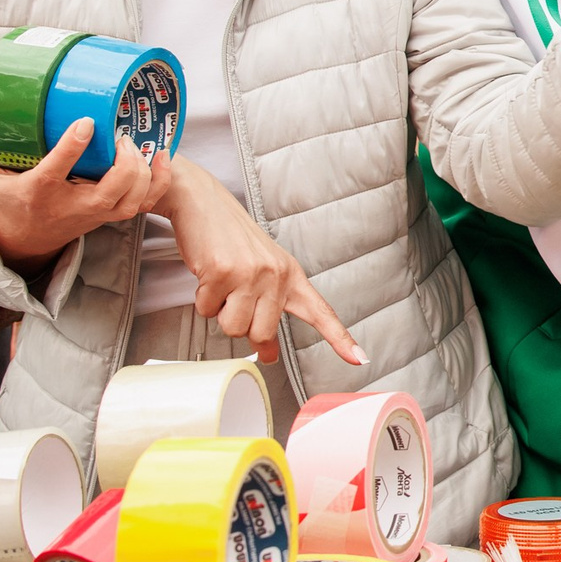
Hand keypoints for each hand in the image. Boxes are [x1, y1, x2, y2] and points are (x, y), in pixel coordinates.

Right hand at [0, 119, 173, 269]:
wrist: (26, 236)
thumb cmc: (9, 196)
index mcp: (40, 190)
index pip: (58, 169)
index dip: (73, 145)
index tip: (86, 122)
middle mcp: (73, 205)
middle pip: (109, 191)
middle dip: (123, 163)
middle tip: (119, 137)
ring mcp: (96, 213)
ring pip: (131, 201)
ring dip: (143, 173)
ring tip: (137, 145)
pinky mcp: (111, 214)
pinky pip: (145, 203)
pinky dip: (160, 182)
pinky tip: (162, 156)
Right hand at [155, 159, 362, 367]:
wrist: (203, 202)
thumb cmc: (231, 238)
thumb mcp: (263, 268)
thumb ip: (269, 307)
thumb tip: (266, 352)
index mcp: (291, 274)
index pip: (320, 312)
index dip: (340, 338)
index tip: (358, 359)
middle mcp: (276, 274)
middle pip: (261, 334)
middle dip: (243, 326)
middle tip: (234, 302)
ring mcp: (250, 273)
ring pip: (233, 328)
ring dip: (221, 312)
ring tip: (222, 284)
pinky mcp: (222, 272)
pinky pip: (207, 310)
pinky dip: (202, 298)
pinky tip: (208, 274)